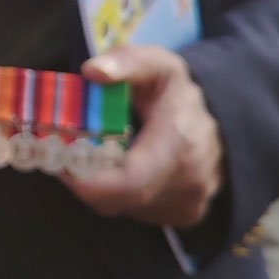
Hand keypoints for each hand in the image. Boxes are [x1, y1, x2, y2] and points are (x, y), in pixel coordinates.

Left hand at [62, 45, 224, 229]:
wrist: (219, 120)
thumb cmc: (178, 91)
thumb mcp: (157, 64)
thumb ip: (126, 63)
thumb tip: (92, 71)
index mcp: (179, 142)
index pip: (130, 181)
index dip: (87, 180)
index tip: (60, 162)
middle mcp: (189, 180)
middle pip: (117, 200)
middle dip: (84, 179)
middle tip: (63, 155)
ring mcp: (189, 203)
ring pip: (124, 208)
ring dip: (101, 186)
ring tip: (94, 153)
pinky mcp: (185, 215)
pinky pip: (137, 211)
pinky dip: (120, 193)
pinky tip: (120, 167)